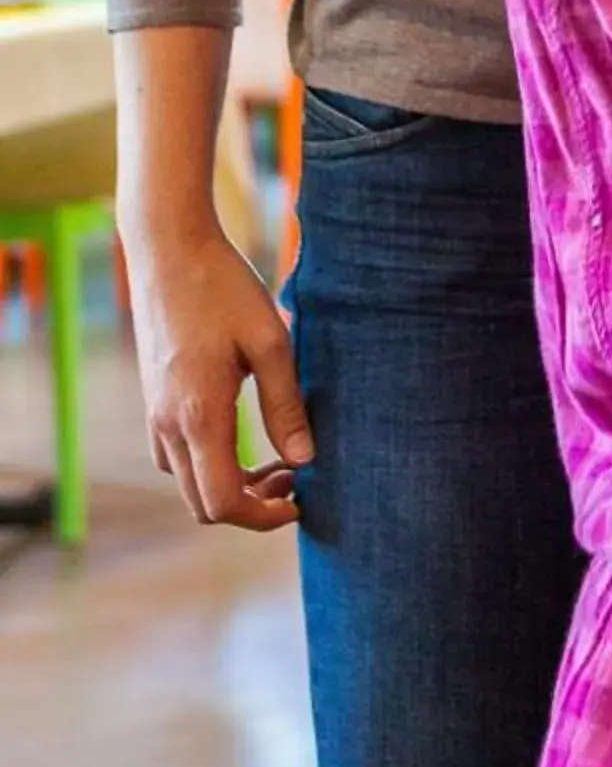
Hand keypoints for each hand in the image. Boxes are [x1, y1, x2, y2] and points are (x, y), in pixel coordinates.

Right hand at [123, 221, 311, 529]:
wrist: (169, 249)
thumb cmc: (223, 288)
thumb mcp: (270, 342)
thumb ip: (285, 405)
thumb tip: (304, 460)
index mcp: (198, 416)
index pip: (221, 503)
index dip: (261, 517)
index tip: (299, 500)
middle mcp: (168, 425)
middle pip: (201, 503)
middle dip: (250, 505)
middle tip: (294, 477)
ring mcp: (155, 413)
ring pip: (187, 481)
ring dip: (230, 484)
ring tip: (278, 455)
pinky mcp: (153, 398)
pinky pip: (175, 455)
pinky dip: (210, 461)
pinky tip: (245, 430)